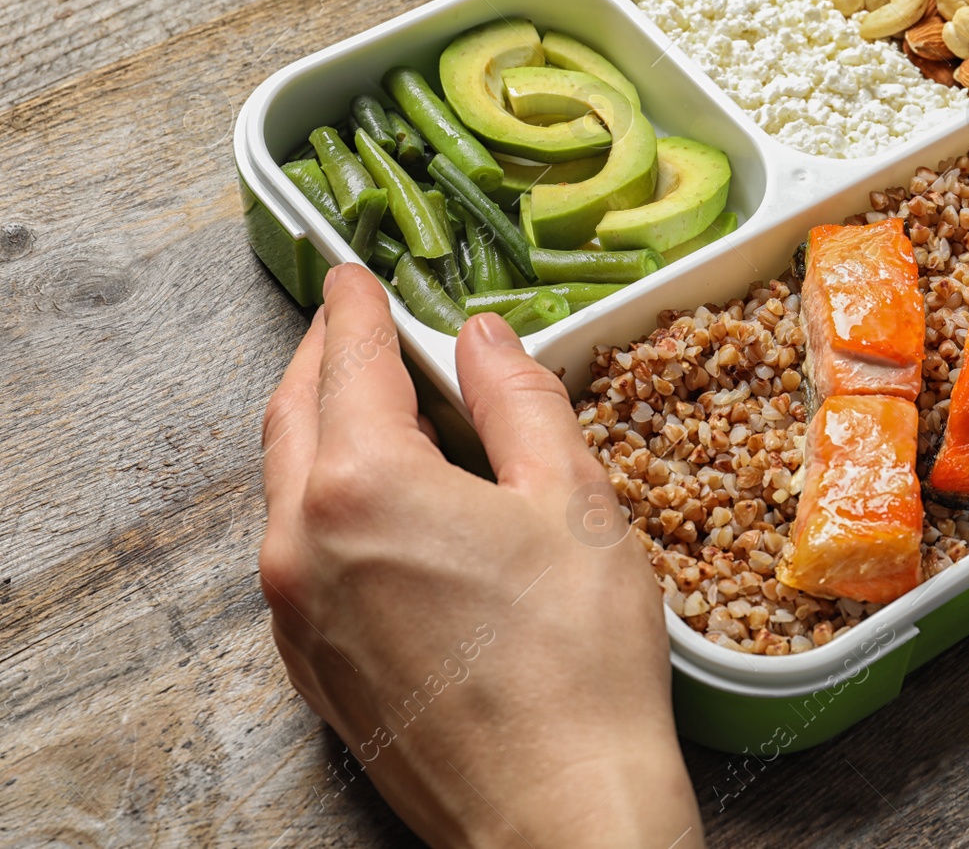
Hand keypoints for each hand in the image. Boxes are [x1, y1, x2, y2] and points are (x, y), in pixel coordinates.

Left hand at [259, 264, 702, 848]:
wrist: (556, 810)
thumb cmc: (577, 664)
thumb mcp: (570, 502)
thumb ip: (518, 401)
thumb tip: (482, 338)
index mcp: (363, 486)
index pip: (346, 362)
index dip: (355, 308)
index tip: (354, 277)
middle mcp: (303, 544)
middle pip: (295, 417)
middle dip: (322, 359)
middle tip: (353, 326)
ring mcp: (297, 613)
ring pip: (288, 486)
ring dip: (321, 430)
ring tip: (379, 410)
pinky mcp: (312, 664)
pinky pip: (299, 553)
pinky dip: (325, 502)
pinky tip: (383, 507)